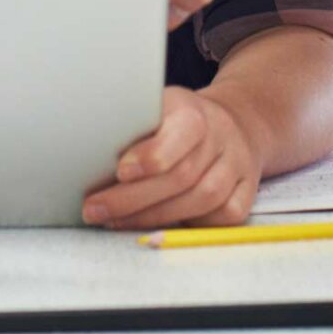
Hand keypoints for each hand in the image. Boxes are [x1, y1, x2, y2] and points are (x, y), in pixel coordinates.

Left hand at [82, 87, 262, 230]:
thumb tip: (85, 147)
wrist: (234, 124)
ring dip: (153, 217)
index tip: (120, 171)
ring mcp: (238, 167)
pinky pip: (222, 217)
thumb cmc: (178, 120)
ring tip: (114, 221)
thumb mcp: (156, 107)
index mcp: (195, 112)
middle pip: (182, 176)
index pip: (181, 133)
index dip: (152, 155)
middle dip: (133, 198)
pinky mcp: (247, 192)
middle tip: (94, 209)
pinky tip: (158, 226)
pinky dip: (190, 225)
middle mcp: (221, 138)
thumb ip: (131, 125)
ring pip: (201, 201)